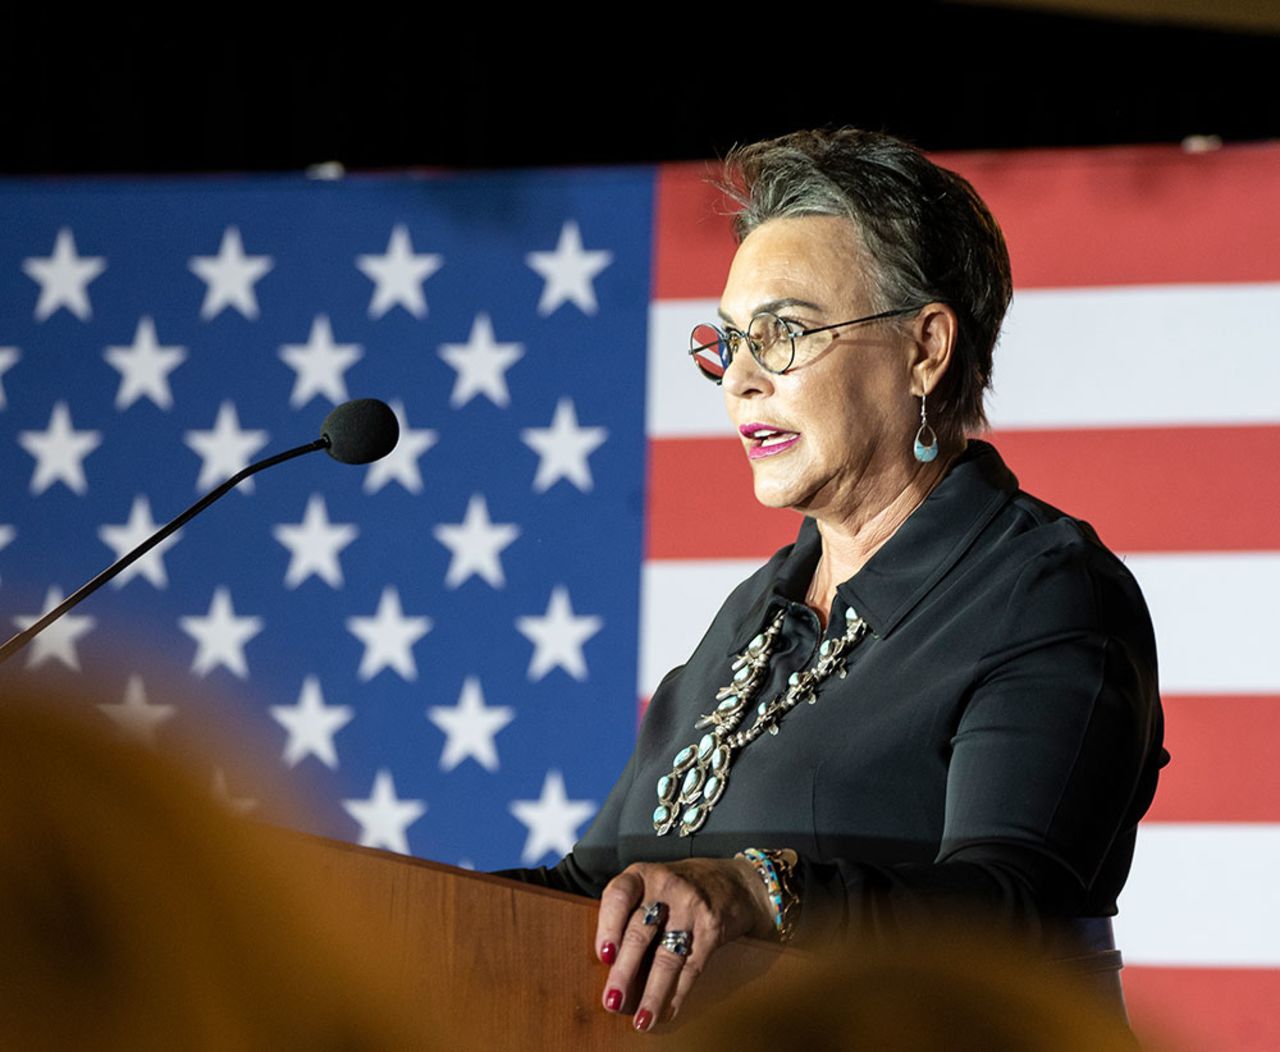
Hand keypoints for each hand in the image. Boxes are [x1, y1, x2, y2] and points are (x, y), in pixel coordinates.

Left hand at [594, 857, 774, 1031]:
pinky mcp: (712, 928)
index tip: (604, 956)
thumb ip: (628, 913)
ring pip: (667, 956)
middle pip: (640, 932)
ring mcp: (691, 907)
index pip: (619, 896)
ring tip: (642, 1018)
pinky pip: (692, 965)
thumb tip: (609, 964)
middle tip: (613, 1000)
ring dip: (653, 992)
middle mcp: (665, 887)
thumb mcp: (650, 885)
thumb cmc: (679, 889)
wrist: (734, 881)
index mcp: (642, 875)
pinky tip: (667, 1010)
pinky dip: (678, 992)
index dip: (608, 926)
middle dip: (624, 971)